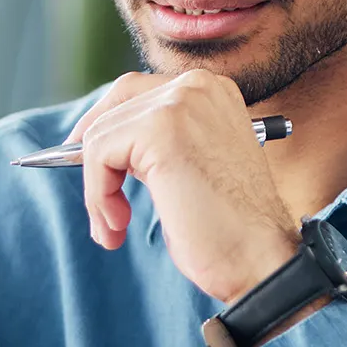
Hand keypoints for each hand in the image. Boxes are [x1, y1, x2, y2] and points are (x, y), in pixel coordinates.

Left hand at [67, 70, 300, 302]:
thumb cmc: (228, 229)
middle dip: (94, 151)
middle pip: (116, 101)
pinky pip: (97, 154)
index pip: (137, 90)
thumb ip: (156, 144)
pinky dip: (98, 195)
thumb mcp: (189, 168)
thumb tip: (99, 142)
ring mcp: (181, 103)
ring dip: (98, 189)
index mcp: (212, 92)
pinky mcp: (161, 129)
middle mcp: (199, 86)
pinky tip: (119, 225)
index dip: (106, 124)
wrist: (259, 260)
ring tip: (116, 227)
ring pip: (101, 134)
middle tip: (96, 197)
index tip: (87, 160)